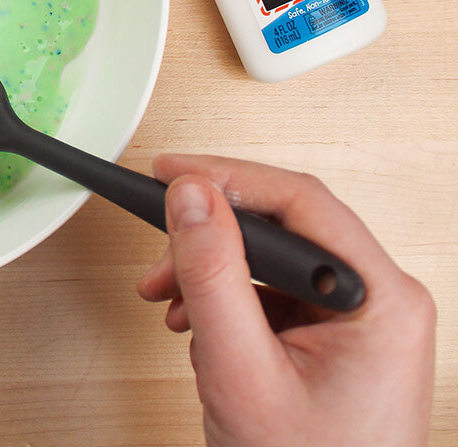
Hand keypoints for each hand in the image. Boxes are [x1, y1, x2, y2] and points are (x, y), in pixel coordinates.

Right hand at [137, 155, 434, 446]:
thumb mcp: (240, 367)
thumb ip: (212, 273)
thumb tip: (191, 196)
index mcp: (379, 298)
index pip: (299, 201)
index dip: (226, 176)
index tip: (170, 171)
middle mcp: (378, 301)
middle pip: (283, 227)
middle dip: (209, 236)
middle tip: (158, 251)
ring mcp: (359, 322)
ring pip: (272, 260)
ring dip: (211, 271)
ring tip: (168, 299)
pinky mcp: (335, 340)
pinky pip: (273, 294)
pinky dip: (226, 300)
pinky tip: (196, 323)